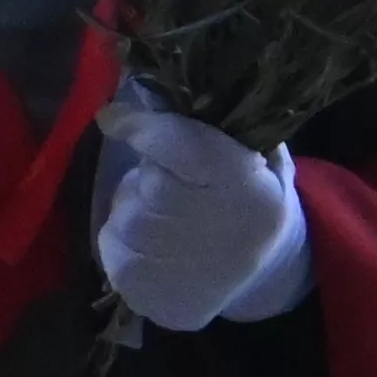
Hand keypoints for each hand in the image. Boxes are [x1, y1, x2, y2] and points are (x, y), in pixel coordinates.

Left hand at [93, 87, 312, 329]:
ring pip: (124, 209)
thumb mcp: (265, 163)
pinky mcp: (137, 284)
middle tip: (180, 188)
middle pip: (145, 178)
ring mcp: (164, 257)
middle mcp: (198, 219)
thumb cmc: (257, 207)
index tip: (113, 116)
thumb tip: (159, 91)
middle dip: (152, 175)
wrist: (261, 283)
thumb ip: (225, 130)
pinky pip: (110, 242)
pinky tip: (160, 249)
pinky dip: (126, 239)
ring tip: (175, 223)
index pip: (173, 141)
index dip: (139, 126)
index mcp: (237, 180)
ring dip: (139, 208)